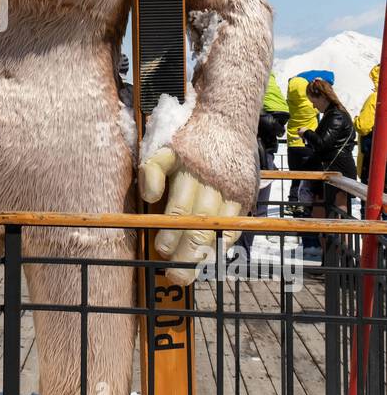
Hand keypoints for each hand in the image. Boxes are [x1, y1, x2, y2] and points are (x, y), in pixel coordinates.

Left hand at [140, 146, 241, 286]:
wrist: (227, 121)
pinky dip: (224, 244)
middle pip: (200, 226)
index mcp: (190, 171)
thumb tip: (149, 197)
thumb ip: (152, 170)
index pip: (180, 210)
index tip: (161, 249)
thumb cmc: (188, 142)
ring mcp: (232, 191)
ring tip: (190, 272)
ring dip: (205, 254)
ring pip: (219, 230)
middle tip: (174, 274)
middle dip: (186, 254)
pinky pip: (236, 227)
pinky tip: (211, 256)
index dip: (170, 233)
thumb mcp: (164, 148)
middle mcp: (214, 182)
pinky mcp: (245, 196)